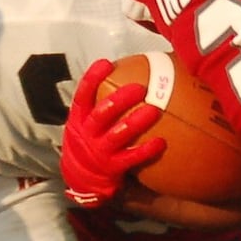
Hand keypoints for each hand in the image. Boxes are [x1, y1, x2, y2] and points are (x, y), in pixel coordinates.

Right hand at [61, 59, 165, 206]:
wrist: (80, 176)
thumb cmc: (88, 139)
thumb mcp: (83, 121)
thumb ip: (97, 102)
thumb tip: (125, 73)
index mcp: (79, 119)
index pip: (82, 96)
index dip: (92, 80)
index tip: (105, 64)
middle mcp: (87, 134)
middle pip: (102, 114)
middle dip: (120, 100)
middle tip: (140, 88)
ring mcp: (99, 151)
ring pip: (117, 135)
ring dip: (135, 123)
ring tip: (153, 110)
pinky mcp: (112, 167)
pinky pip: (131, 158)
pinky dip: (145, 151)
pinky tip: (161, 143)